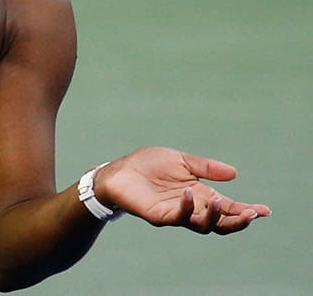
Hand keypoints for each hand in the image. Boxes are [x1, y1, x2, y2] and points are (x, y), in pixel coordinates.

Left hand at [94, 147, 270, 234]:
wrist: (118, 171)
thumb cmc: (147, 165)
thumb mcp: (181, 160)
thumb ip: (206, 167)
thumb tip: (234, 173)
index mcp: (201, 194)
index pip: (228, 207)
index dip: (247, 210)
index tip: (265, 210)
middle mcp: (192, 207)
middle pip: (221, 222)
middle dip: (238, 220)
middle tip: (252, 214)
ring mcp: (177, 213)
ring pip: (203, 225)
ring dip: (215, 216)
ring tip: (221, 201)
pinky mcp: (160, 215)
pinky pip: (178, 217)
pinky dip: (187, 206)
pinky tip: (189, 192)